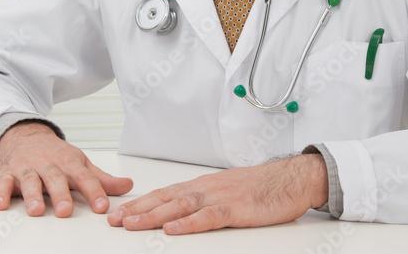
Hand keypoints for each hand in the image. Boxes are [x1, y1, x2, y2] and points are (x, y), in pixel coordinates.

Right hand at [0, 121, 133, 216]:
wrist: (25, 135)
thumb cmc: (55, 154)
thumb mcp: (80, 162)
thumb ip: (101, 178)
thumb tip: (128, 186)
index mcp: (69, 163)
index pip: (84, 178)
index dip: (94, 192)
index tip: (102, 206)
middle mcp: (48, 165)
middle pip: (55, 179)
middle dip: (60, 195)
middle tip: (65, 210)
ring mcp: (27, 168)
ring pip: (29, 181)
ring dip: (32, 196)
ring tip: (36, 210)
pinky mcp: (8, 173)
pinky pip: (3, 182)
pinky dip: (0, 192)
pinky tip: (0, 204)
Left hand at [107, 152, 327, 234]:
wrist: (293, 178)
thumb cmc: (264, 187)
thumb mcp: (229, 191)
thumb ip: (207, 199)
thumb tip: (184, 210)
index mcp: (204, 185)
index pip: (166, 193)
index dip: (141, 203)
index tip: (120, 212)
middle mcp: (207, 188)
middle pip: (166, 198)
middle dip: (138, 210)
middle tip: (114, 220)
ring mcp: (221, 197)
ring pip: (180, 206)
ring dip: (153, 216)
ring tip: (132, 224)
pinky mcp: (237, 209)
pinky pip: (208, 217)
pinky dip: (189, 223)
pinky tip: (173, 229)